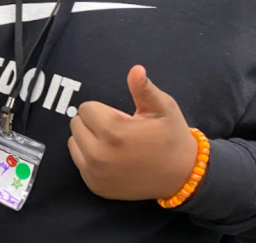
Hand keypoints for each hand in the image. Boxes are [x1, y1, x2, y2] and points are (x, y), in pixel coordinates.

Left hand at [68, 65, 198, 200]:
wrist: (182, 176)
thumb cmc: (172, 137)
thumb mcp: (164, 108)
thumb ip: (144, 89)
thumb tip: (135, 69)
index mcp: (114, 132)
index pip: (85, 108)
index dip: (103, 110)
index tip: (121, 118)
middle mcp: (100, 155)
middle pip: (76, 124)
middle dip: (93, 123)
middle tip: (118, 130)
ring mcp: (96, 173)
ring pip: (73, 142)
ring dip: (88, 139)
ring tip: (113, 144)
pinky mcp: (95, 186)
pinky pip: (78, 161)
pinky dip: (89, 157)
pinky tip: (111, 158)